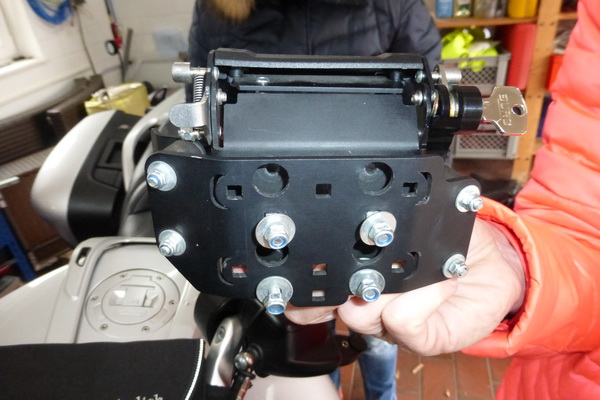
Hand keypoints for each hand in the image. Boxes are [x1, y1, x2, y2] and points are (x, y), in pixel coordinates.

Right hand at [285, 218, 525, 355]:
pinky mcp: (421, 340)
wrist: (496, 264)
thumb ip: (389, 210)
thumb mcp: (416, 213)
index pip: (312, 286)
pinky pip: (403, 321)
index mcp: (357, 273)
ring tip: (419, 266)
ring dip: (389, 286)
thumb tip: (362, 199)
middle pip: (328, 303)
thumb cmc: (452, 238)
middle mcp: (369, 303)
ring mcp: (392, 324)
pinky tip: (444, 280)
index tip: (301, 260)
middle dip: (342, 280)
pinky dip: (424, 295)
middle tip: (372, 258)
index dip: (299, 282)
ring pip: (360, 315)